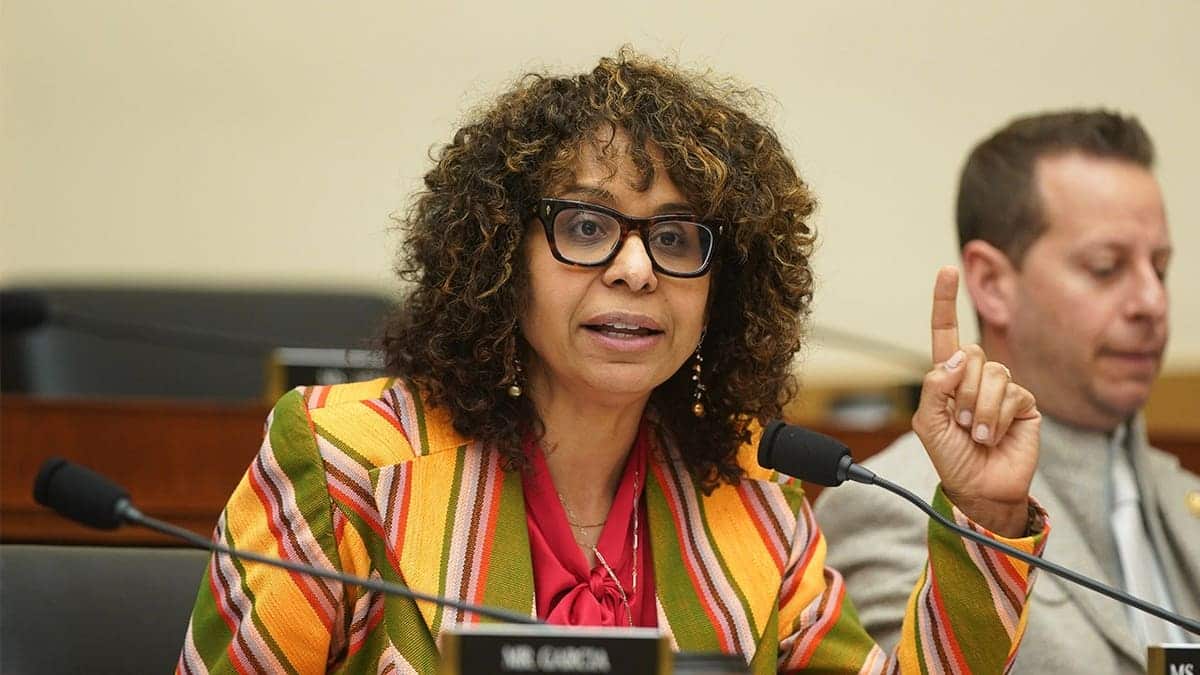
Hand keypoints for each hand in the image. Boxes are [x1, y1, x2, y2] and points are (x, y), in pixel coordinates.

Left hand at [912, 266, 1040, 536]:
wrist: (980, 487)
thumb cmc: (951, 457)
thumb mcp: (928, 423)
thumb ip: (934, 388)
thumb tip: (957, 359)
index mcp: (948, 377)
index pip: (946, 333)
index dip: (945, 302)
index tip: (947, 271)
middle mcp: (976, 376)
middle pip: (971, 355)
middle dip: (962, 392)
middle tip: (962, 423)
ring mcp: (1003, 387)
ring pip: (992, 373)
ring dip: (979, 408)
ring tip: (977, 433)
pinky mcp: (1025, 401)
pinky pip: (1011, 393)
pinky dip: (997, 416)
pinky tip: (995, 436)